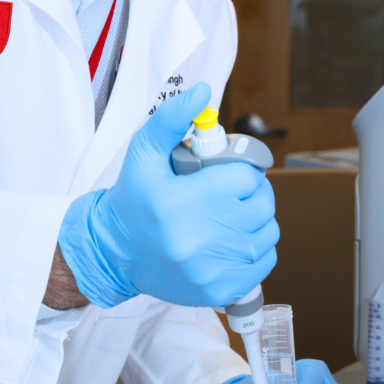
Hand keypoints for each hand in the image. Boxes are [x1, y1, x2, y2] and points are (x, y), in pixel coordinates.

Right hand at [57, 83, 278, 307]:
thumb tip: (202, 92)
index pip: (246, 177)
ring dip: (256, 219)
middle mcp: (198, 240)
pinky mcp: (221, 290)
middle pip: (261, 204)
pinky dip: (256, 248)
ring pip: (267, 232)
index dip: (243, 169)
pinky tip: (232, 238)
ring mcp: (212, 270)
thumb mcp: (143, 153)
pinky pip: (263, 262)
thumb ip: (171, 118)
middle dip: (251, 192)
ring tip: (231, 213)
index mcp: (181, 203)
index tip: (229, 172)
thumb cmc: (133, 200)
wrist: (116, 253)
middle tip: (231, 190)